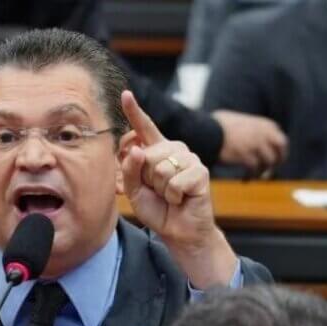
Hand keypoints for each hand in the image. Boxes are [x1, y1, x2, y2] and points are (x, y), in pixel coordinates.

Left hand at [120, 90, 236, 287]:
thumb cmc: (158, 209)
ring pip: (160, 168)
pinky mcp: (201, 172)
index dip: (134, 111)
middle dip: (147, 179)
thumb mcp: (135, 191)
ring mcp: (189, 159)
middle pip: (147, 155)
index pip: (144, 128)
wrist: (179, 230)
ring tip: (171, 195)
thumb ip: (131, 170)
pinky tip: (182, 198)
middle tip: (159, 191)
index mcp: (155, 151)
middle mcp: (174, 149)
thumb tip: (138, 149)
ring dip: (161, 189)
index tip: (125, 94)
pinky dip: (174, 195)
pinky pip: (176, 181)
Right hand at [213, 110, 287, 176]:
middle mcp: (262, 133)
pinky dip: (251, 176)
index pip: (277, 134)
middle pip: (281, 146)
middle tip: (273, 166)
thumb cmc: (214, 125)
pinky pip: (254, 170)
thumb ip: (246, 126)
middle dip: (279, 157)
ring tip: (256, 176)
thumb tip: (243, 132)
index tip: (273, 154)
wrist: (205, 132)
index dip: (276, 146)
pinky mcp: (246, 157)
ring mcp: (256, 145)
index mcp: (261, 123)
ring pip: (269, 161)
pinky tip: (245, 180)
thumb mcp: (235, 120)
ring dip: (264, 170)